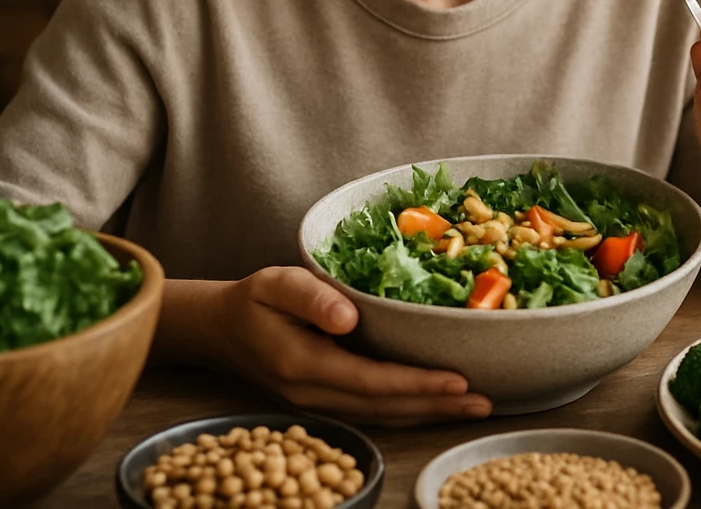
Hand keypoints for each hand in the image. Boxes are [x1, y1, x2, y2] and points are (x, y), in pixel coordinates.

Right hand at [206, 267, 491, 425]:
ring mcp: (316, 406)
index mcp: (301, 363)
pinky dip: (407, 413)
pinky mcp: (322, 405)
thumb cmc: (252, 300)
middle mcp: (311, 394)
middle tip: (482, 401)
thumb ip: (311, 297)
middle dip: (435, 405)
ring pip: (380, 418)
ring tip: (471, 407)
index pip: (370, 381)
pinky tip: (434, 407)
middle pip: (383, 408)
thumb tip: (348, 318)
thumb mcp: (274, 283)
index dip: (416, 383)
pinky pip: (371, 415)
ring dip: (427, 414)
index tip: (458, 380)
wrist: (218, 330)